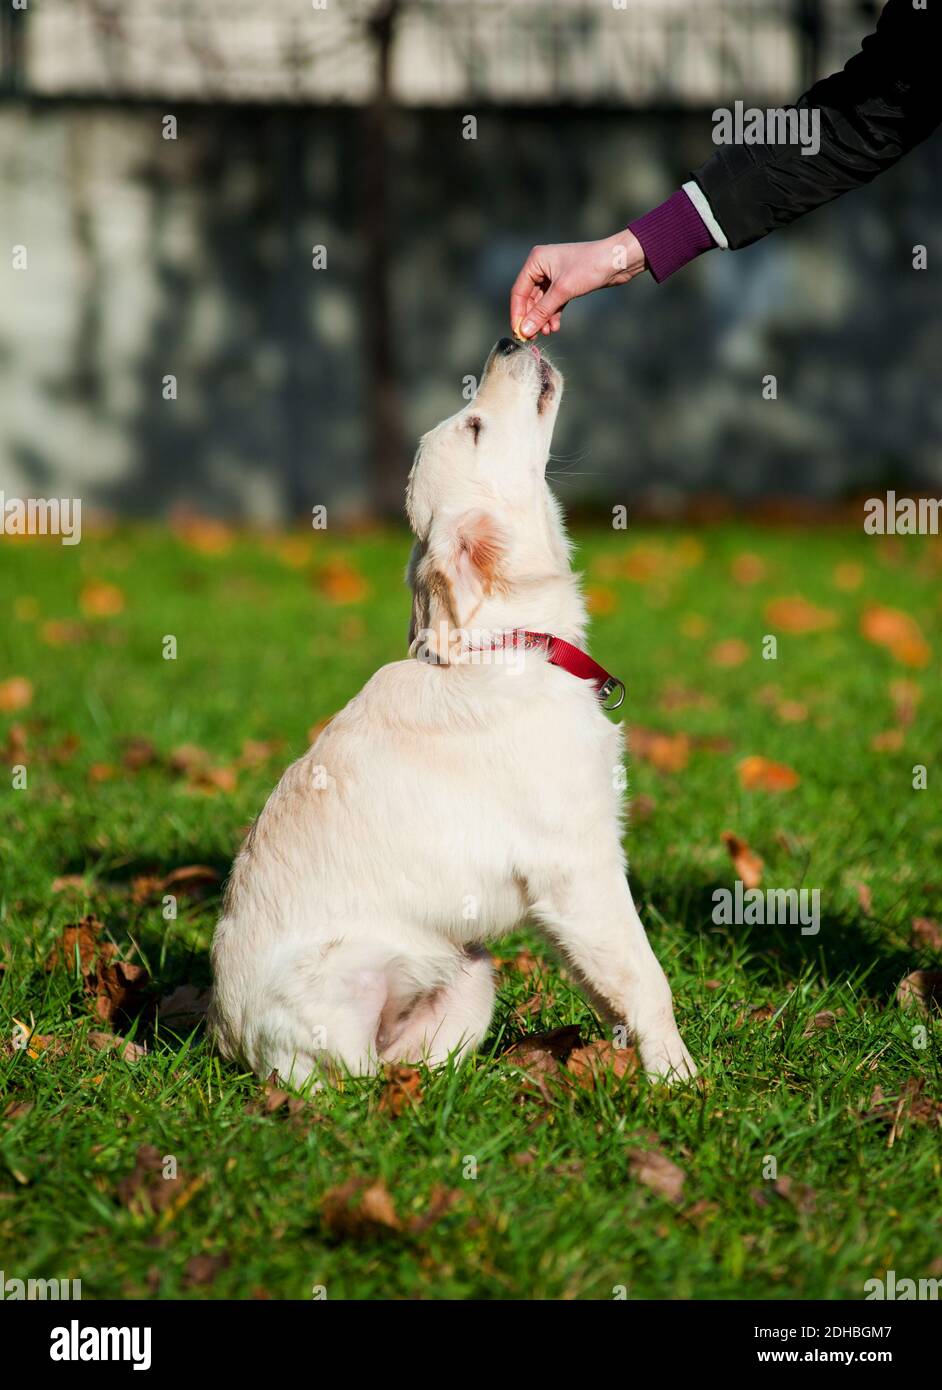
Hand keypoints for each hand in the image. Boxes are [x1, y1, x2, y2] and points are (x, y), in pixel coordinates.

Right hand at [509, 230, 646, 338]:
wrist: (618, 260)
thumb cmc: (590, 268)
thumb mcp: (563, 291)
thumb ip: (542, 312)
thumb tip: (524, 330)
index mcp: (536, 260)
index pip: (519, 291)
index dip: (518, 314)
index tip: (519, 333)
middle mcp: (542, 266)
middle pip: (529, 298)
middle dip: (532, 318)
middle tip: (534, 337)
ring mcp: (553, 275)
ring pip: (542, 302)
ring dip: (543, 318)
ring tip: (548, 333)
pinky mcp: (565, 283)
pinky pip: (553, 302)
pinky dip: (553, 314)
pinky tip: (555, 326)